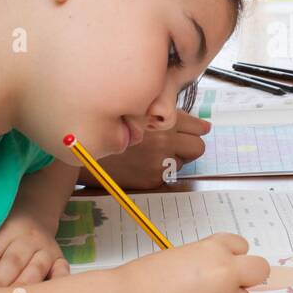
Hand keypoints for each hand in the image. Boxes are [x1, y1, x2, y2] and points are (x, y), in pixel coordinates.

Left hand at [0, 213, 70, 287]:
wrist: (37, 213)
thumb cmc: (4, 233)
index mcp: (2, 234)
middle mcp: (25, 241)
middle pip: (9, 265)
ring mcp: (45, 250)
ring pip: (34, 272)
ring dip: (20, 292)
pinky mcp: (61, 260)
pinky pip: (62, 273)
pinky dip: (57, 285)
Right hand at [91, 110, 210, 189]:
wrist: (88, 150)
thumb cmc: (114, 127)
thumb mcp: (142, 112)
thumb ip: (171, 116)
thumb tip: (205, 126)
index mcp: (165, 121)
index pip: (199, 128)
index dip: (198, 130)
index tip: (198, 131)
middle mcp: (166, 142)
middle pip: (199, 148)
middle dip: (190, 146)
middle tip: (177, 144)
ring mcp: (160, 163)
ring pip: (183, 162)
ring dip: (173, 158)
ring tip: (151, 152)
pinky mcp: (153, 180)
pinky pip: (168, 175)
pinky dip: (159, 170)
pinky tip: (142, 163)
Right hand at [118, 233, 268, 292]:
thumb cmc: (148, 274)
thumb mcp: (183, 253)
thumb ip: (208, 257)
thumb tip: (221, 265)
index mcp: (215, 248)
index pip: (242, 245)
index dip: (231, 253)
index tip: (219, 260)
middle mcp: (225, 272)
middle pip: (260, 270)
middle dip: (248, 275)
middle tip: (232, 280)